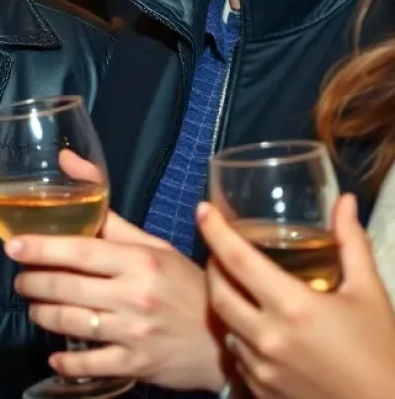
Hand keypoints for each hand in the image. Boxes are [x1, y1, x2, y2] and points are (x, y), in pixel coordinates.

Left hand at [8, 211, 226, 391]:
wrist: (224, 338)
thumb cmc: (184, 284)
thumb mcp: (152, 244)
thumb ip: (107, 213)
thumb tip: (69, 162)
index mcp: (137, 260)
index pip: (78, 251)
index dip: (40, 248)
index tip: (12, 245)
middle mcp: (134, 295)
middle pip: (66, 288)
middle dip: (33, 283)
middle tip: (20, 279)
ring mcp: (134, 332)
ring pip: (71, 323)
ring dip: (41, 315)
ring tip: (33, 307)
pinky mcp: (136, 365)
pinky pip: (90, 363)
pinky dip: (66, 361)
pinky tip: (54, 354)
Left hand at [198, 195, 394, 398]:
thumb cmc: (383, 353)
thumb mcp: (369, 293)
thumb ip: (351, 243)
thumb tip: (346, 201)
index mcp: (293, 306)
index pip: (237, 258)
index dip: (214, 230)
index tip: (203, 210)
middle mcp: (269, 336)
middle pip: (217, 291)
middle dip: (213, 266)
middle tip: (221, 251)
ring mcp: (262, 368)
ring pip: (225, 325)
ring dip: (226, 302)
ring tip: (238, 287)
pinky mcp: (262, 392)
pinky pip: (238, 356)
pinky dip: (240, 335)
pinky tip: (255, 327)